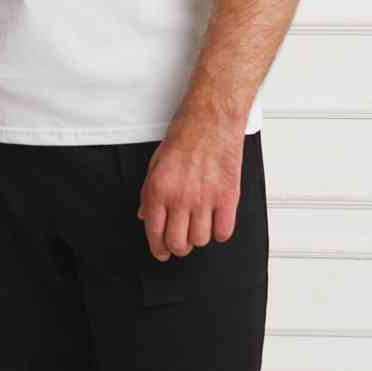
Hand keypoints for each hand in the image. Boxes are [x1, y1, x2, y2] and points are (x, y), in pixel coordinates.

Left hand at [137, 119, 244, 259]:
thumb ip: (148, 192)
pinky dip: (220, 232)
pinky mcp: (228, 197)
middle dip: (178, 247)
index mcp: (158, 190)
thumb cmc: (184, 135)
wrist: (212, 118)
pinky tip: (217, 221)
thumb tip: (144, 215)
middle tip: (182, 242)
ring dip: (199, 238)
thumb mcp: (155, 163)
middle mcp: (180, 198)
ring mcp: (205, 199)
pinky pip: (224, 232)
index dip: (158, 248)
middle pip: (178, 243)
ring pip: (201, 240)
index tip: (162, 252)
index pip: (154, 232)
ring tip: (200, 226)